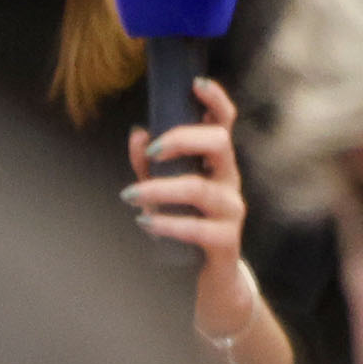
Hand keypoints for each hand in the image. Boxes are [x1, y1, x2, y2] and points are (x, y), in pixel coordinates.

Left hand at [127, 76, 258, 324]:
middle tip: (151, 152)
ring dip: (160, 189)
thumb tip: (138, 133)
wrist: (206, 280)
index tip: (196, 84)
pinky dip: (167, 223)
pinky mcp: (226, 241)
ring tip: (130, 195)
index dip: (215, 100)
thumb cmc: (185, 225)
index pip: (224, 123)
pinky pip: (197, 228)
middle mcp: (229, 180)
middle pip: (219, 143)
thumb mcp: (162, 191)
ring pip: (200, 188)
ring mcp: (231, 211)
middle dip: (181, 139)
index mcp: (217, 162)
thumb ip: (149, 165)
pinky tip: (145, 222)